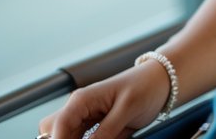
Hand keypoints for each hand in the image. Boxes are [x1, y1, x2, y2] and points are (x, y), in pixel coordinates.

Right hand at [38, 61, 169, 138]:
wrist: (162, 81)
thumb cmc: (146, 86)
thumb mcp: (127, 110)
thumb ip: (106, 132)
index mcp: (82, 99)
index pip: (57, 126)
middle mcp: (79, 108)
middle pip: (53, 132)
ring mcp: (86, 117)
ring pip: (66, 136)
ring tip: (109, 137)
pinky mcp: (96, 126)